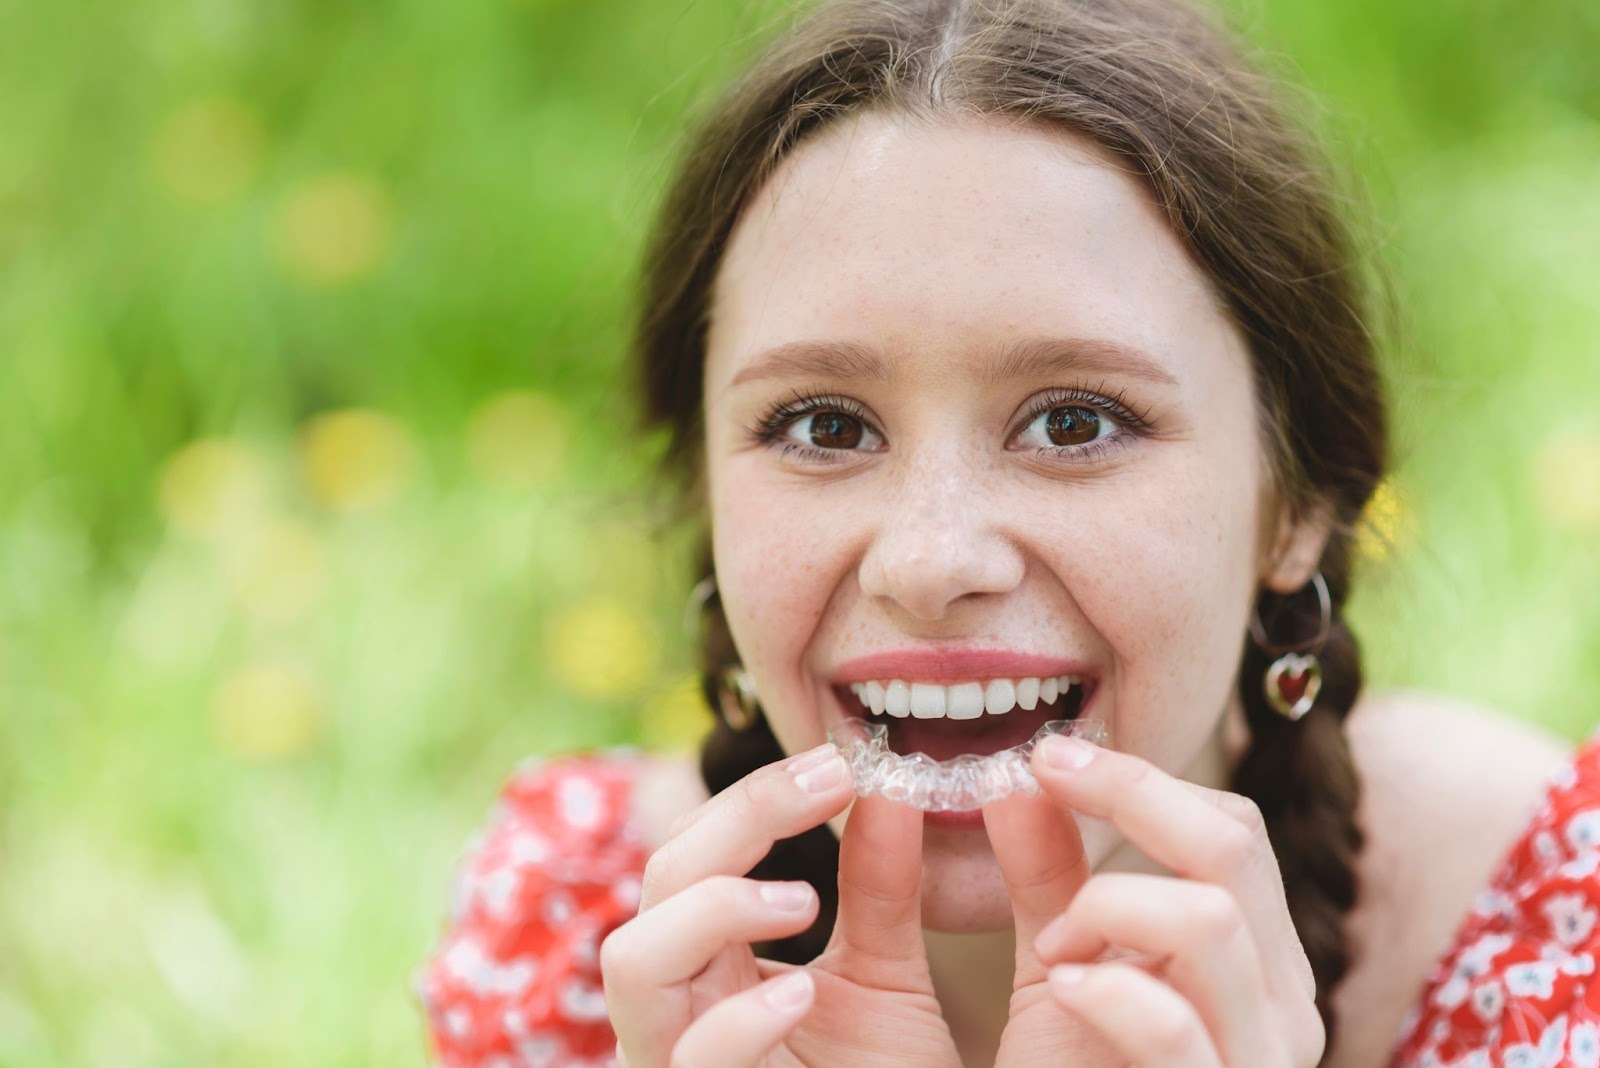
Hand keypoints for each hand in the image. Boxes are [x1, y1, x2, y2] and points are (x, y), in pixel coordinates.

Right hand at [600, 743, 960, 1067]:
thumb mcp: (882, 981)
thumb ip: (879, 888)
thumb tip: (889, 785)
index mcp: (709, 966)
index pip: (694, 854)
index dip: (756, 798)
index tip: (841, 762)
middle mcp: (677, 1011)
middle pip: (657, 885)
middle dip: (736, 820)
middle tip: (828, 784)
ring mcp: (678, 1067)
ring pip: (634, 964)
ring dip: (713, 910)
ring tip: (804, 898)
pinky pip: (688, 1065)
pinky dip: (736, 1022)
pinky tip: (801, 994)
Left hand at [985, 735, 1324, 1066]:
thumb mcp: (1062, 969)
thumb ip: (1052, 877)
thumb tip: (1025, 777)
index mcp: (1253, 960)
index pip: (1230, 827)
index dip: (1138, 777)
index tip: (1047, 756)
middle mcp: (1277, 1004)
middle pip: (1233, 847)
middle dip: (1129, 794)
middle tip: (1041, 776)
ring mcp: (1256, 1061)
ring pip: (1211, 918)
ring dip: (1110, 902)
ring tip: (1052, 945)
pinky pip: (1175, 1029)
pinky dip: (1111, 990)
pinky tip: (1064, 983)